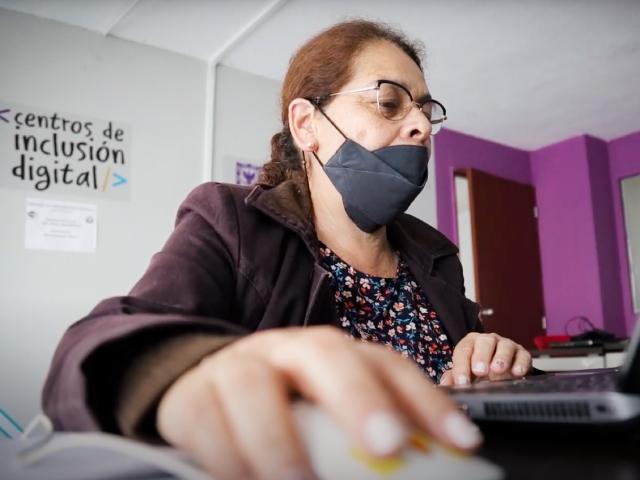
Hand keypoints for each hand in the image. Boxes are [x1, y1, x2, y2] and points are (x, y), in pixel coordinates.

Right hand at [157, 326, 482, 479]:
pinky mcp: (190, 396)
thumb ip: (359, 444)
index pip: (385, 364)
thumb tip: (416, 469)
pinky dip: (227, 459)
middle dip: (358, 397)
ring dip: (278, 441)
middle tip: (387, 444)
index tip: (463, 443)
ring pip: (253, 386)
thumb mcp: (322, 422)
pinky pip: (205, 424)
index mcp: (330, 356)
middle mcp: (287, 351)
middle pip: (326, 354)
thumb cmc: (278, 413)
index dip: (425, 400)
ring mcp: (235, 367)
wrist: (203, 392)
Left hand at [439, 332, 531, 385]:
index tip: (462, 381)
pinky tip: (517, 372)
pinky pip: (523, 356)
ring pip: (505, 346)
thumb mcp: (465, 372)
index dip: (461, 366)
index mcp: (471, 343)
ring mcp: (506, 345)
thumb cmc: (479, 370)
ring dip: (501, 358)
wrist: (503, 369)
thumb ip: (454, 377)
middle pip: (484, 342)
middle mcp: (488, 341)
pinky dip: (521, 363)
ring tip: (497, 370)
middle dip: (481, 356)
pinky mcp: (522, 353)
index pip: (463, 350)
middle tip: (479, 371)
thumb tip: (444, 384)